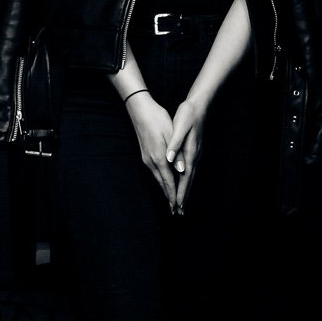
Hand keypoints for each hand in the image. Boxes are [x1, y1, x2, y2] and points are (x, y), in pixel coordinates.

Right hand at [124, 92, 177, 208]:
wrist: (140, 110)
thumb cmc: (158, 120)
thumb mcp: (171, 135)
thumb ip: (177, 154)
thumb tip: (182, 171)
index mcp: (160, 157)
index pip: (169, 181)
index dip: (175, 195)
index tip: (178, 207)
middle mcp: (151, 161)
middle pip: (162, 184)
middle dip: (169, 197)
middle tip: (176, 210)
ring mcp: (147, 158)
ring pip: (158, 179)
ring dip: (165, 190)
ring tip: (171, 200)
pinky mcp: (145, 154)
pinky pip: (155, 172)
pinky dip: (161, 180)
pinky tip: (164, 181)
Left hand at [167, 98, 206, 211]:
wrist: (199, 105)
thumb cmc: (188, 114)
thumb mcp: (180, 127)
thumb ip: (175, 145)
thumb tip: (172, 161)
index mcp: (189, 152)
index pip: (184, 177)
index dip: (180, 192)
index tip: (177, 205)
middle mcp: (194, 156)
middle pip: (188, 181)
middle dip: (183, 196)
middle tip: (179, 212)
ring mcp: (196, 154)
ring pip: (190, 176)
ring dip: (185, 190)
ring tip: (181, 202)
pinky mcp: (194, 151)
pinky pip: (190, 170)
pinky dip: (186, 180)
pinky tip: (183, 182)